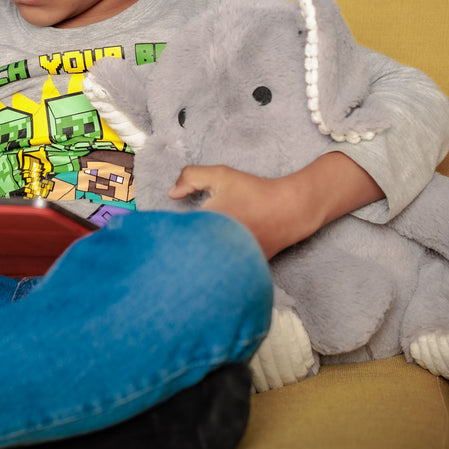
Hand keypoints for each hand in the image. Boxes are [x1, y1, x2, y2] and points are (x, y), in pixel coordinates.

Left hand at [169, 165, 308, 258]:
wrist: (289, 211)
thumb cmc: (253, 191)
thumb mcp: (220, 175)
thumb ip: (190, 177)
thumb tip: (171, 194)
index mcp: (207, 223)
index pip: (175, 234)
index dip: (165, 230)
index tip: (160, 226)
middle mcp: (218, 246)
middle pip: (183, 255)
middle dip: (176, 248)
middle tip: (171, 240)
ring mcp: (230, 261)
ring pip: (199, 266)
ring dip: (192, 259)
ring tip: (192, 248)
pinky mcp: (240, 271)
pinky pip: (216, 273)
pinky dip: (209, 267)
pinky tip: (210, 255)